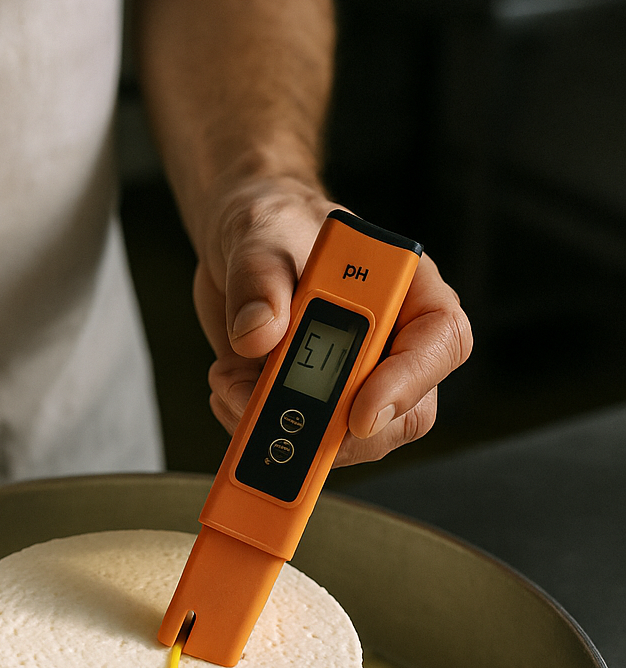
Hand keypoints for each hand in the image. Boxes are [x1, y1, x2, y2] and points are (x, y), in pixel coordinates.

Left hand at [193, 178, 471, 463]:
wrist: (237, 248)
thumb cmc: (271, 226)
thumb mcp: (260, 235)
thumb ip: (260, 279)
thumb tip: (259, 335)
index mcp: (407, 286)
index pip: (440, 341)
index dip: (409, 383)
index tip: (360, 413)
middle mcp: (394, 341)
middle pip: (404, 413)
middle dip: (336, 427)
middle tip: (270, 411)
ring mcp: (358, 380)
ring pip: (351, 440)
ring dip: (287, 429)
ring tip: (230, 385)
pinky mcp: (318, 404)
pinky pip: (302, 441)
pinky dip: (257, 426)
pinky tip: (227, 387)